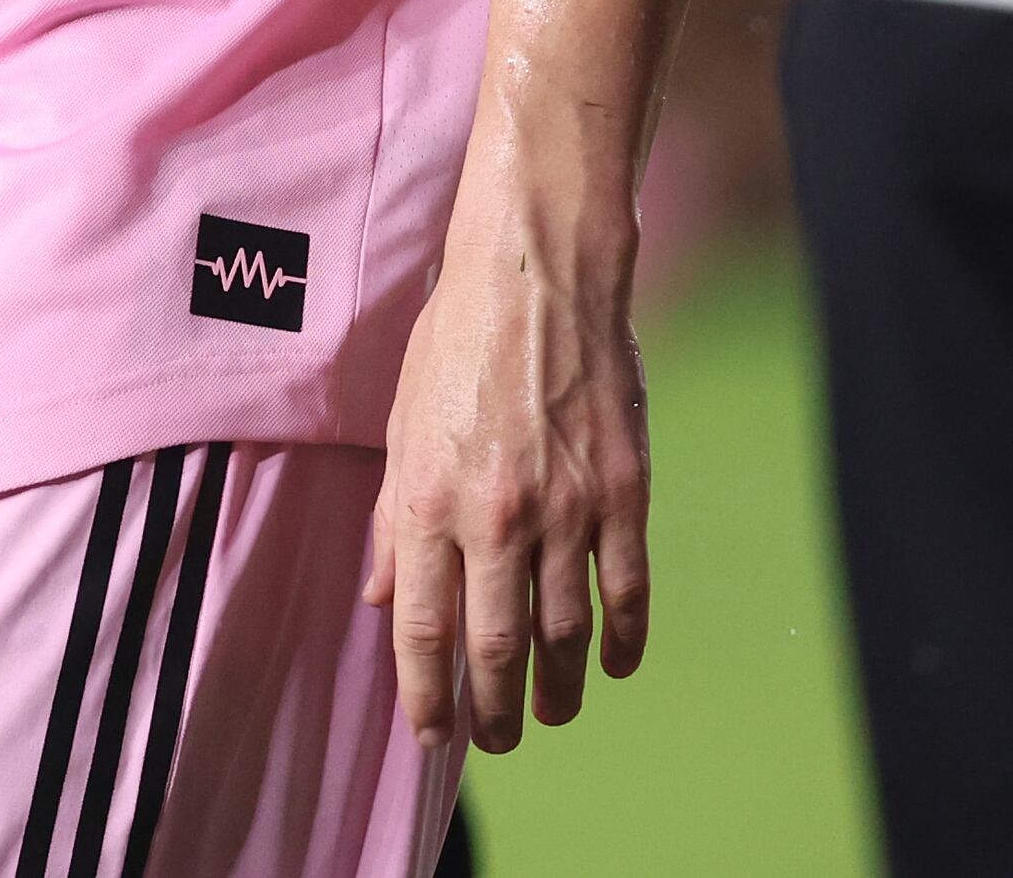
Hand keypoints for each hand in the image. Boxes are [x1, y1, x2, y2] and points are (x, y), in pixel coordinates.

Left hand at [364, 177, 652, 751]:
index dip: (427, 696)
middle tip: (499, 740)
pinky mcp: (623, 491)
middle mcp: (496, 516)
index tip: (433, 733)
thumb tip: (385, 598)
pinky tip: (614, 667)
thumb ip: (394, 519)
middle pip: (495, 649)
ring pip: (564, 632)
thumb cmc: (460, 339)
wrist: (541, 271)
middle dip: (495, 711)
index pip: (424, 632)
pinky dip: (623, 640)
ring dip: (558, 688)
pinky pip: (627, 589)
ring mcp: (567, 508)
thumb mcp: (401, 424)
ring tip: (553, 714)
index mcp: (430, 500)